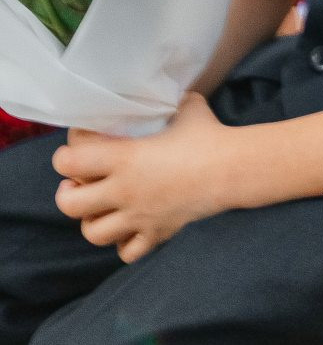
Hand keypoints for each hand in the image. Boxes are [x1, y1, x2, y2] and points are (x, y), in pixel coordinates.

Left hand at [53, 93, 232, 261]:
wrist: (235, 169)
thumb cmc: (209, 135)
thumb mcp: (186, 108)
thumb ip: (168, 103)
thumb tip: (169, 92)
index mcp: (124, 158)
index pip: (68, 162)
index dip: (64, 156)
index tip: (73, 152)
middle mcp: (124, 190)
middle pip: (70, 205)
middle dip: (68, 194)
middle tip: (79, 184)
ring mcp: (139, 216)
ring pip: (93, 234)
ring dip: (92, 222)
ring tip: (101, 209)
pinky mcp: (158, 233)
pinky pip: (127, 252)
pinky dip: (124, 243)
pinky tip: (131, 228)